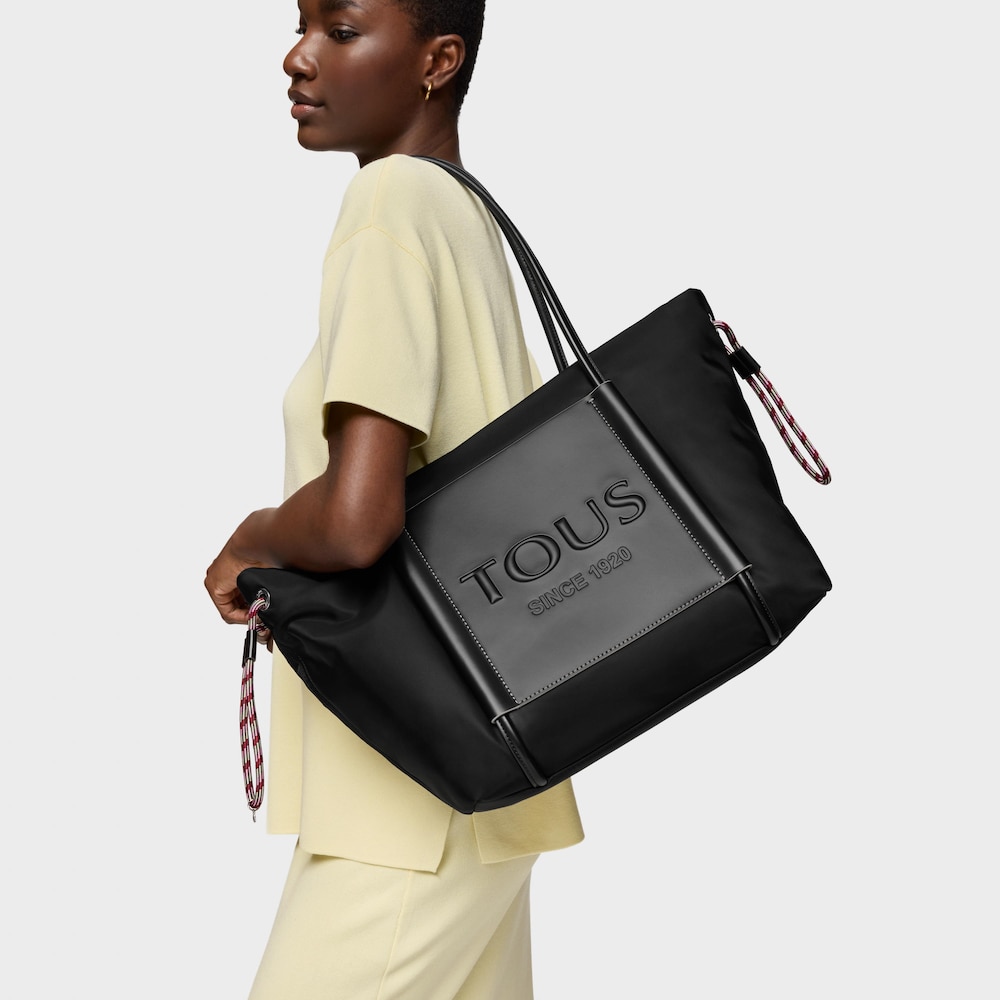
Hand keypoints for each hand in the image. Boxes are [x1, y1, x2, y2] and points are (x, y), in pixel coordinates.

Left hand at [204, 510, 274, 625]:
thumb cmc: (266, 549)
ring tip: (259, 614)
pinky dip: (240, 616)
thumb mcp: (267, 570)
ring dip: (246, 615)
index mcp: (234, 567)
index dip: (252, 606)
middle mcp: (222, 574)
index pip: (239, 595)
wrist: (257, 541)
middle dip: (249, 611)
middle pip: (234, 603)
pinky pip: (226, 611)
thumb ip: (266, 584)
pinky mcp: (214, 587)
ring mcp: (216, 580)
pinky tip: (252, 614)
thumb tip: (281, 597)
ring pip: (230, 609)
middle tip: (261, 614)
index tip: (263, 610)